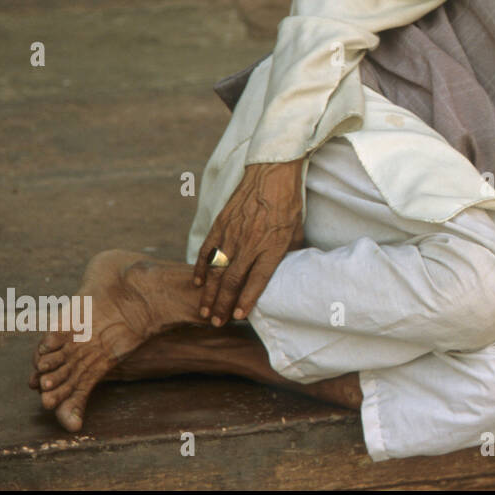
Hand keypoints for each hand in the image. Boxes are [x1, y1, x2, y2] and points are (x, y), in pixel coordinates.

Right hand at [194, 158, 305, 325]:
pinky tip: (197, 282)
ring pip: (216, 270)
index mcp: (272, 247)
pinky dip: (200, 268)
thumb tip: (291, 273)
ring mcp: (232, 233)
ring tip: (204, 310)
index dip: (246, 300)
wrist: (273, 173)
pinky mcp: (221, 223)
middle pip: (232, 281)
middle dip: (222, 305)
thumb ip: (291, 254)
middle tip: (215, 322)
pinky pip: (207, 250)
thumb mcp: (298, 231)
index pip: (257, 280)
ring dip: (209, 293)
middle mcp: (250, 243)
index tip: (237, 317)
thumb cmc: (289, 203)